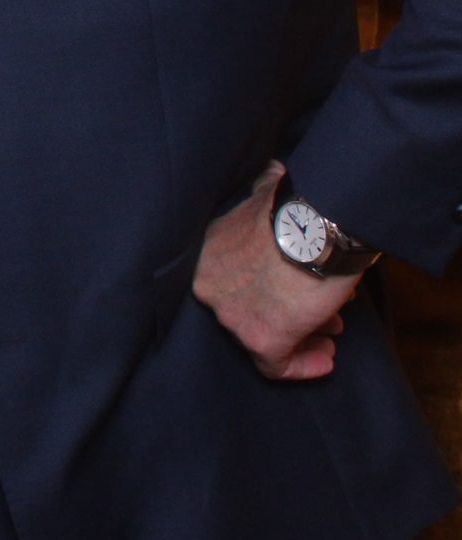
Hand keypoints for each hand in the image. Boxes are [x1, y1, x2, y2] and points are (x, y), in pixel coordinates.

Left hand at [191, 160, 357, 380]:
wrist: (316, 225)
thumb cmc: (298, 207)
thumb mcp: (265, 194)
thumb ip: (260, 196)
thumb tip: (273, 173)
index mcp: (208, 250)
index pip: (232, 279)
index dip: (265, 287)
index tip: (290, 292)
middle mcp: (209, 284)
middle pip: (249, 307)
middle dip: (286, 310)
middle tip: (318, 313)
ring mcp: (231, 314)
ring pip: (263, 336)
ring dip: (301, 334)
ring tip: (329, 330)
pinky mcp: (260, 338)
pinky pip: (276, 365)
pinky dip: (302, 366)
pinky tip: (324, 361)